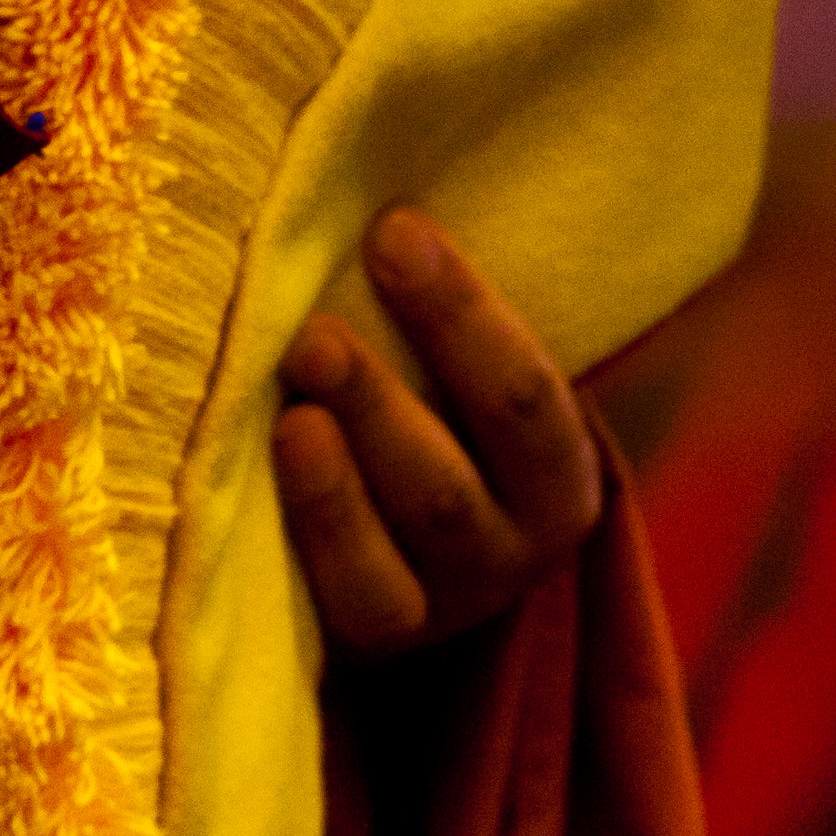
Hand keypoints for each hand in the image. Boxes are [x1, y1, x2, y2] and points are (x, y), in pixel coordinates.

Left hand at [273, 206, 603, 656]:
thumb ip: (449, 315)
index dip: (460, 311)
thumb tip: (384, 197)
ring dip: (339, 467)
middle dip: (382, 399)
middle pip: (454, 480)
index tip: (391, 229)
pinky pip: (350, 593)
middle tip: (315, 332)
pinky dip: (316, 520)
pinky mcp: (380, 637)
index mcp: (562, 473)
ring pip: (401, 537)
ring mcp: (449, 603)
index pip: (524, 395)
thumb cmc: (436, 419)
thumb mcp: (463, 380)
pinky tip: (273, 451)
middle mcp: (520, 549)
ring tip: (290, 397)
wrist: (417, 554)